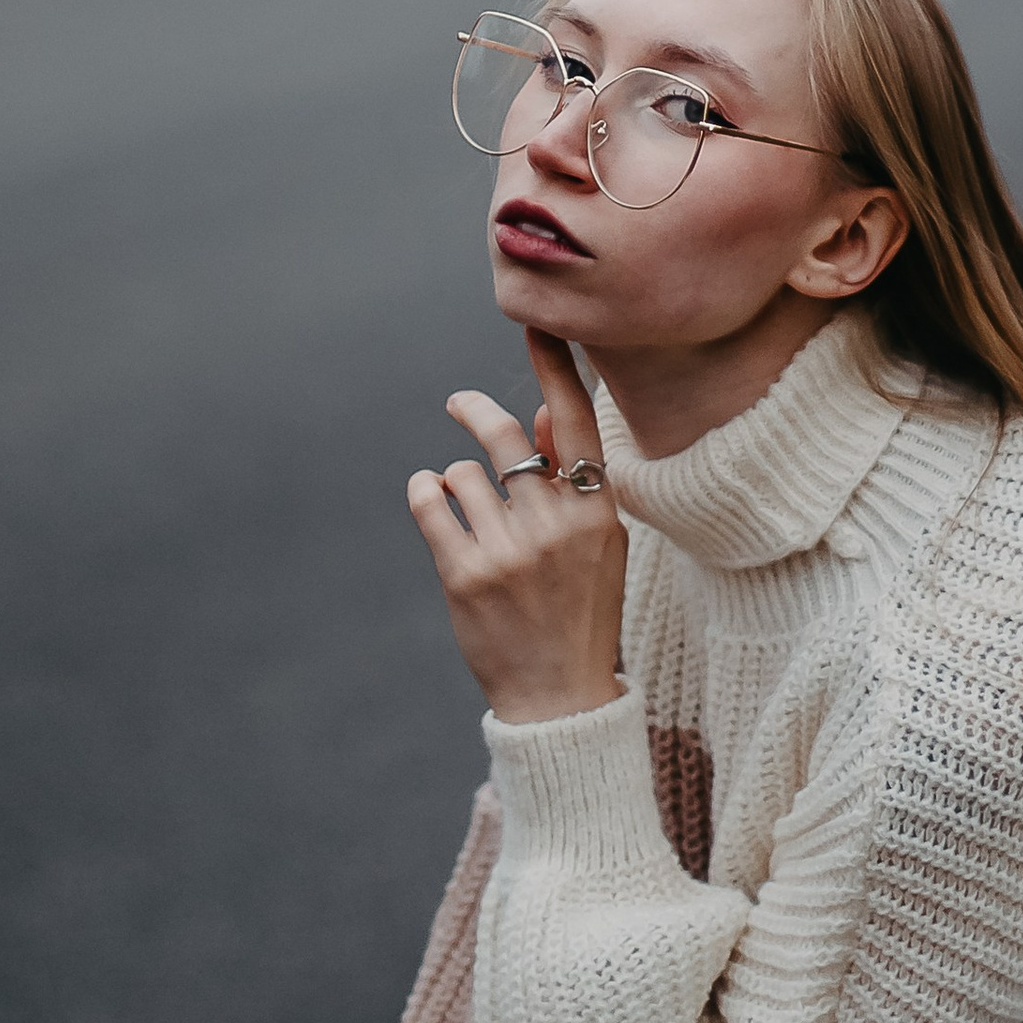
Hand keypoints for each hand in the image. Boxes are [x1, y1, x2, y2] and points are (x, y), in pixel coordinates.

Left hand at [407, 332, 627, 725]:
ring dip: (456, 481)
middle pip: (501, 438)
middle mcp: (555, 526)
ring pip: (460, 473)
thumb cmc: (579, 610)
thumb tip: (537, 412)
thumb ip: (572, 480)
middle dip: (473, 411)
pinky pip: (428, 502)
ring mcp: (509, 552)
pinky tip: (432, 502)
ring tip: (466, 508)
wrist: (559, 696)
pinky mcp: (464, 575)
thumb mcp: (597, 545)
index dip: (555, 369)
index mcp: (598, 513)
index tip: (537, 327)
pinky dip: (424, 493)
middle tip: (460, 403)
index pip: (575, 423)